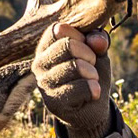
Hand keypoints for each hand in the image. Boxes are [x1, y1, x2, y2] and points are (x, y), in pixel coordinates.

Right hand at [33, 22, 112, 137]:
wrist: (92, 107)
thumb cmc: (91, 73)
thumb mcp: (97, 52)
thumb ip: (98, 41)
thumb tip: (98, 40)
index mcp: (46, 47)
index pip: (59, 29)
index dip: (80, 36)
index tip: (87, 46)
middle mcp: (39, 64)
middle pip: (68, 46)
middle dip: (89, 54)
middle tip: (92, 63)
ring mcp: (44, 84)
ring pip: (75, 66)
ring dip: (93, 73)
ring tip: (93, 79)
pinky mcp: (53, 102)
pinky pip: (80, 88)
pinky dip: (94, 89)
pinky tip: (94, 93)